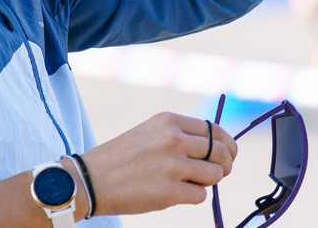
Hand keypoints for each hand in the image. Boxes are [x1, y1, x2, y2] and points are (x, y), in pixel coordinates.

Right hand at [82, 111, 237, 215]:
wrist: (90, 179)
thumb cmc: (121, 158)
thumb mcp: (149, 133)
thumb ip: (180, 136)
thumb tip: (219, 150)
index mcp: (167, 121)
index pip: (215, 130)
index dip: (227, 145)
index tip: (227, 155)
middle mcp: (172, 139)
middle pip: (221, 152)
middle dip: (225, 166)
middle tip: (215, 173)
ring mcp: (172, 165)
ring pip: (215, 175)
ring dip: (205, 182)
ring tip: (184, 182)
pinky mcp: (170, 191)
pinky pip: (201, 195)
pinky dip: (191, 196)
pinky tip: (171, 192)